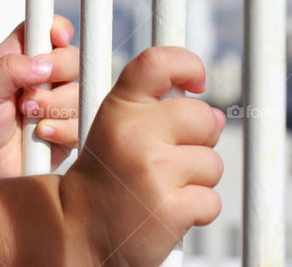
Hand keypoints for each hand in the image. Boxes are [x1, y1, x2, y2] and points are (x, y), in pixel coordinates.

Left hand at [0, 15, 79, 177]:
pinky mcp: (71, 127)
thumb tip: (42, 64)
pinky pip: (83, 123)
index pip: (46, 28)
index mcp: (19, 55)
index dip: (57, 29)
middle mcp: (44, 75)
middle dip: (57, 75)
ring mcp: (60, 101)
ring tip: (28, 118)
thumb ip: (8, 69)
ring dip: (55, 106)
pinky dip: (62, 129)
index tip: (57, 39)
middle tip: (28, 97)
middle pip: (73, 57)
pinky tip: (42, 136)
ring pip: (81, 91)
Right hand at [60, 46, 225, 265]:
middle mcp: (133, 132)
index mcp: (118, 108)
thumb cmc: (105, 176)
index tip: (196, 82)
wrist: (77, 227)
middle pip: (203, 117)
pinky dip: (196, 210)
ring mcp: (152, 170)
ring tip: (162, 186)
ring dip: (196, 180)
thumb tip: (214, 115)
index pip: (158, 63)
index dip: (188, 64)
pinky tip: (166, 209)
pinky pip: (211, 200)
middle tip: (168, 157)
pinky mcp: (170, 208)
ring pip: (212, 163)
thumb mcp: (116, 129)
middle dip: (199, 139)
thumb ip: (157, 112)